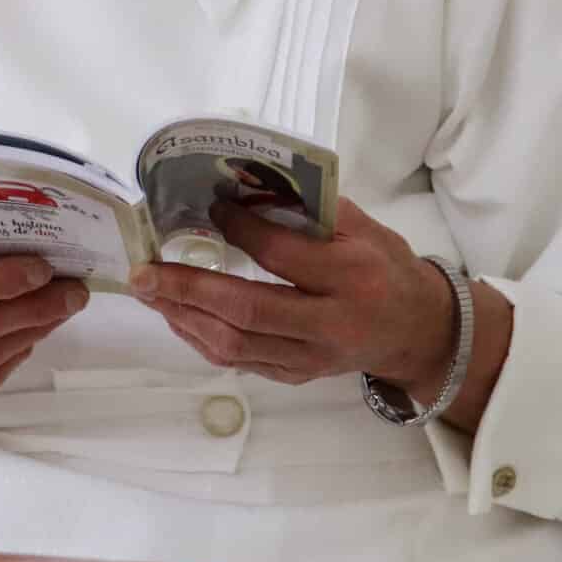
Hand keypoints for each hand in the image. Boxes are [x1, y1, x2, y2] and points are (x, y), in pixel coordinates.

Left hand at [128, 198, 487, 408]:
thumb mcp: (361, 225)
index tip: (210, 207)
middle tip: (144, 272)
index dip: (239, 230)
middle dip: (188, 290)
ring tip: (149, 291)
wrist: (417, 329)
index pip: (282, 255)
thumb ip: (307, 208)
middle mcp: (330, 322)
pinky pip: (239, 362)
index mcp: (351, 275)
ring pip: (236, 345)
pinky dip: (200, 338)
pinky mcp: (297, 376)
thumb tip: (241, 186)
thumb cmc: (384, 266)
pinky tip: (177, 314)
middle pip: (248, 310)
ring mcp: (311, 357)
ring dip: (184, 317)